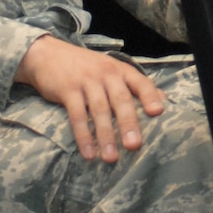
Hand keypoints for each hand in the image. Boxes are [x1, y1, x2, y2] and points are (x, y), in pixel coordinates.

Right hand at [14, 34, 165, 162]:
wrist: (48, 54)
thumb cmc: (87, 67)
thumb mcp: (111, 70)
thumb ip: (133, 85)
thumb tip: (163, 101)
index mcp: (121, 70)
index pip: (140, 82)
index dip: (150, 97)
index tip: (158, 113)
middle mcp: (106, 73)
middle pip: (121, 100)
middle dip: (128, 123)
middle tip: (134, 146)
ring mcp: (86, 81)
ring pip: (99, 110)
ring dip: (106, 136)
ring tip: (111, 158)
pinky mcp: (67, 90)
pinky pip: (77, 116)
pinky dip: (83, 136)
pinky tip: (89, 153)